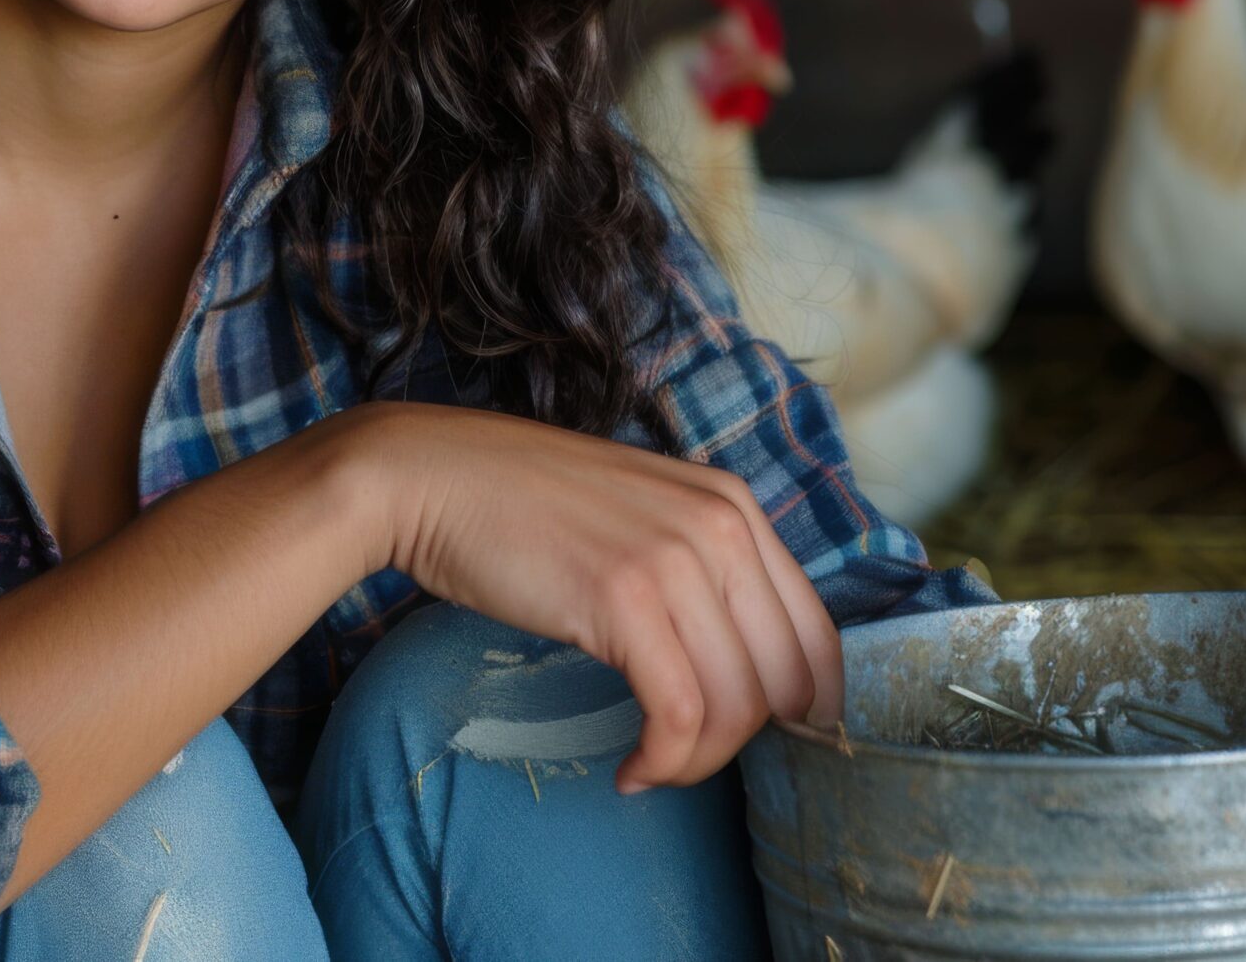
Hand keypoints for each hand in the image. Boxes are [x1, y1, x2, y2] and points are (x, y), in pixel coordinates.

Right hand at [348, 402, 842, 793]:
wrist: (429, 476)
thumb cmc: (516, 502)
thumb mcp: (636, 514)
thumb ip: (695, 566)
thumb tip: (736, 662)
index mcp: (731, 504)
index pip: (817, 634)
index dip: (800, 708)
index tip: (754, 742)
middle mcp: (720, 525)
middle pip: (787, 679)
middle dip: (744, 742)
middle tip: (686, 755)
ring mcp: (673, 560)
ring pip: (736, 706)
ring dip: (697, 761)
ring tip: (651, 766)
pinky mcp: (622, 600)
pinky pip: (679, 715)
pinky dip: (664, 761)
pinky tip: (631, 769)